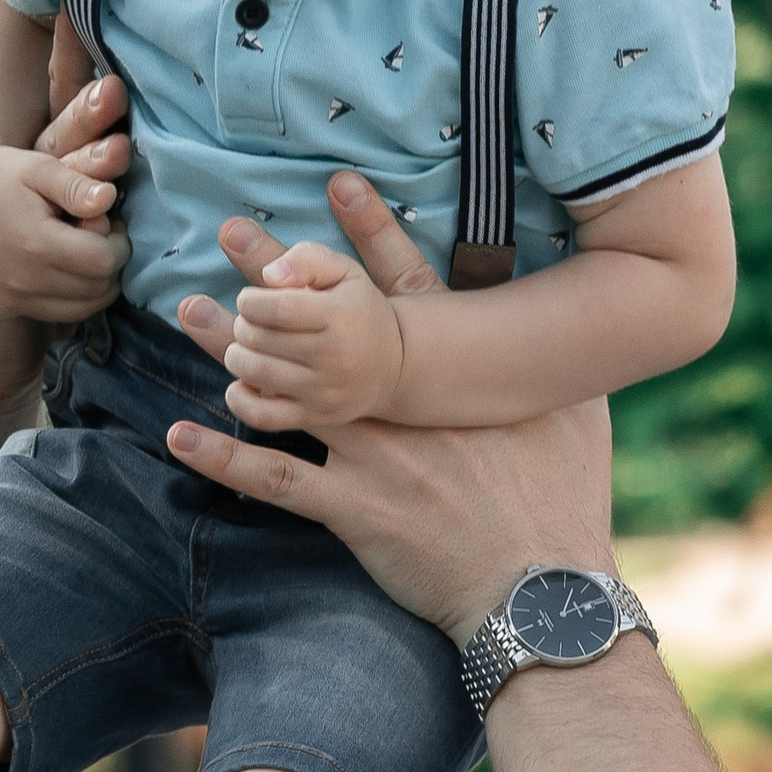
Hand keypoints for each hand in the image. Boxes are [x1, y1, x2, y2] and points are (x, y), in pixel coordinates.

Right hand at [0, 56, 131, 323]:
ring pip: (88, 306)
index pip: (104, 259)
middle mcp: (25, 277)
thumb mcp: (40, 166)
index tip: (109, 220)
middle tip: (103, 233)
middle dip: (112, 260)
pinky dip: (84, 296)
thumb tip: (108, 198)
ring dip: (102, 281)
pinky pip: (67, 315)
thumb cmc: (7, 172)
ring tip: (92, 249)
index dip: (119, 240)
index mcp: (35, 242)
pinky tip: (79, 268)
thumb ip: (75, 182)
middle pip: (99, 286)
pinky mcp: (14, 304)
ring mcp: (17, 295)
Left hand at [168, 181, 614, 638]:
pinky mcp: (355, 510)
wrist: (542, 587)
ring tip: (191, 310)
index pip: (406, 289)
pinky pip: (280, 480)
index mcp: (456, 378)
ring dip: (235, 351)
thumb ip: (569, 374)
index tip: (336, 185)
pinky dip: (228, 458)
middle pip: (328, 328)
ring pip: (292, 390)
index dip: (371, 233)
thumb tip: (591, 334)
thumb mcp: (581, 423)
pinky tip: (180, 435)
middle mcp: (406, 406)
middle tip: (233, 232)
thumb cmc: (565, 505)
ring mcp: (376, 456)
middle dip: (279, 276)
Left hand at [214, 186, 411, 434]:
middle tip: (253, 324)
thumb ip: (307, 258)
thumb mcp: (344, 271)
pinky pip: (261, 416)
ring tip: (249, 348)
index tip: (251, 300)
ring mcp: (325, 392)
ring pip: (254, 373)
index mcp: (340, 316)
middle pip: (258, 339)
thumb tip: (269, 275)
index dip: (248, 301)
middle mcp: (335, 357)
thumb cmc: (358, 309)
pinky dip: (239, 400)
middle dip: (243, 326)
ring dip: (237, 356)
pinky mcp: (315, 416)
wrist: (395, 365)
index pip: (274, 307)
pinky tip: (243, 383)